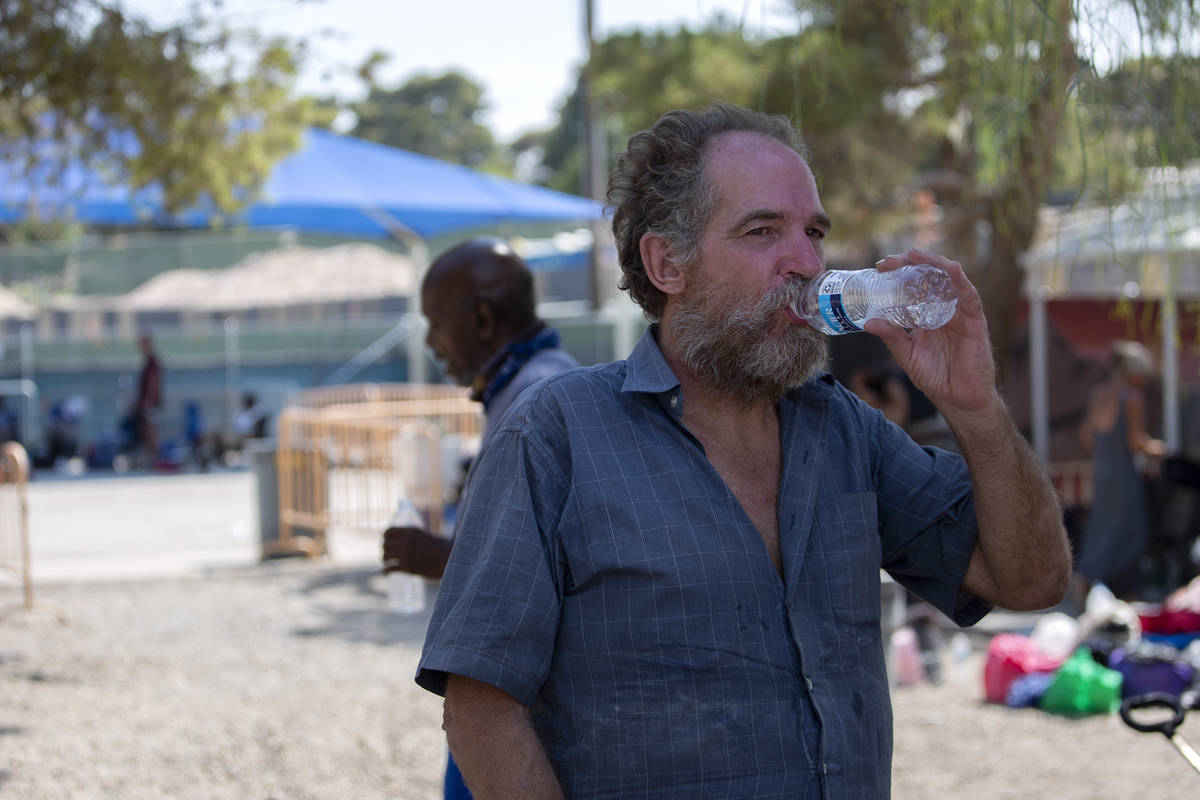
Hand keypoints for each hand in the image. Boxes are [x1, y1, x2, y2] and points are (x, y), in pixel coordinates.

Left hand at [381, 525, 452, 578]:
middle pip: (385, 545)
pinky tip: (386, 572)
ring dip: (385, 560)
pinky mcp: (408, 567)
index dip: (385, 537)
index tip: (386, 542)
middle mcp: (407, 541)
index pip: (388, 532)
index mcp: (411, 531)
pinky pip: (390, 568)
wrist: (449, 559)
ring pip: (386, 556)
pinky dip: (386, 571)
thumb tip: (397, 541)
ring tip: (386, 562)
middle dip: (385, 550)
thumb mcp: (424, 536)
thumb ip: (411, 538)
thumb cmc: (439, 549)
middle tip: (387, 554)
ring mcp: (407, 554)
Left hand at [863, 248, 999, 421]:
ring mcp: (960, 313)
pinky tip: (952, 269)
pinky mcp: (975, 322)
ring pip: (950, 280)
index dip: (899, 273)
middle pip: (929, 277)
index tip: (879, 267)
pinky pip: (970, 297)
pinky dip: (961, 281)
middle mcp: (944, 309)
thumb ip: (892, 337)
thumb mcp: (907, 354)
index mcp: (926, 314)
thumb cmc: (935, 377)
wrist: (958, 399)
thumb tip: (869, 322)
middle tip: (890, 261)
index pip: (913, 286)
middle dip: (911, 264)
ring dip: (934, 264)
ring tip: (917, 255)